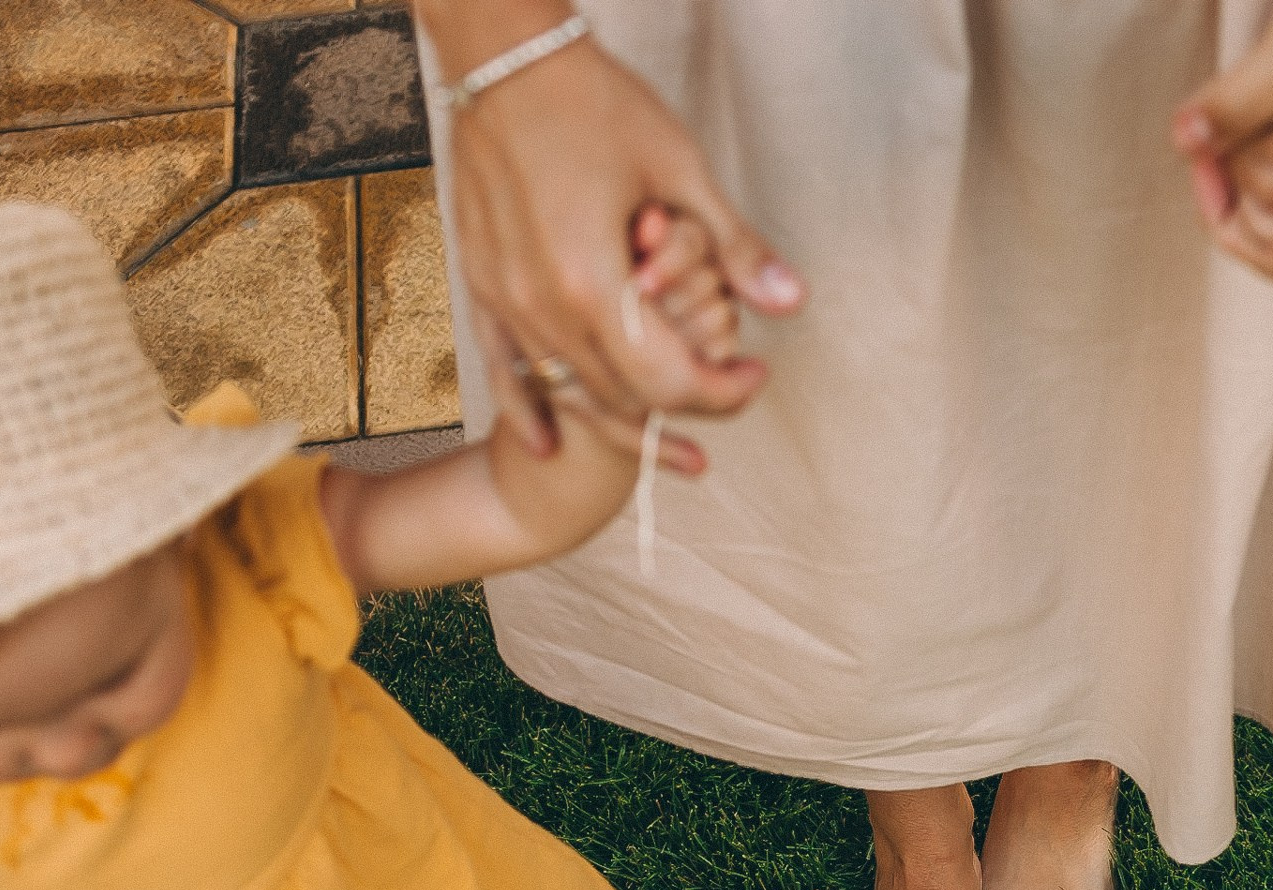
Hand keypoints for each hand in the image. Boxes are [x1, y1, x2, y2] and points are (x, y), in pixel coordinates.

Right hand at [419, 1, 806, 460]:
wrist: (507, 58)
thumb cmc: (595, 104)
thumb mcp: (680, 170)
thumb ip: (732, 248)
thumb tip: (791, 302)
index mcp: (594, 283)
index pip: (667, 380)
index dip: (721, 393)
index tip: (755, 377)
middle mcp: (542, 306)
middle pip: (622, 396)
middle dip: (682, 408)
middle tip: (728, 392)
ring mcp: (505, 299)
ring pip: (568, 392)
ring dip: (620, 421)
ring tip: (666, 448)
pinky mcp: (481, 284)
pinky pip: (502, 369)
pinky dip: (528, 411)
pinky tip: (550, 444)